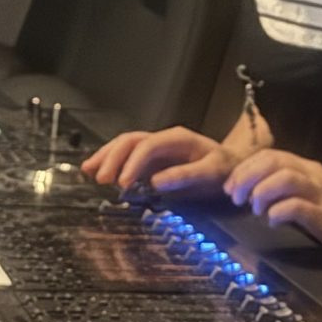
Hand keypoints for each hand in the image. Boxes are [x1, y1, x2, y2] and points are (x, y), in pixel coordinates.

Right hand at [82, 126, 233, 194]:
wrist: (233, 165)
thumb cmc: (224, 169)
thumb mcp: (212, 172)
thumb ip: (185, 176)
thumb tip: (155, 183)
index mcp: (177, 138)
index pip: (147, 145)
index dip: (132, 163)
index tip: (123, 183)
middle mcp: (163, 140)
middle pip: (130, 141)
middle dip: (112, 157)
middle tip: (100, 179)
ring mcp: (155, 148)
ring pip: (124, 145)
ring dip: (106, 157)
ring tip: (89, 171)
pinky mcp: (151, 160)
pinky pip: (127, 156)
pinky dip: (111, 163)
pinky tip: (97, 172)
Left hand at [220, 148, 321, 267]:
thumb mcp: (314, 196)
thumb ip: (290, 190)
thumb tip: (255, 192)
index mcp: (309, 169)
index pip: (270, 155)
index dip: (244, 168)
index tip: (231, 188)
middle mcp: (315, 176)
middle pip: (273, 161)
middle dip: (246, 177)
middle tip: (236, 198)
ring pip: (284, 177)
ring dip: (262, 191)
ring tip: (255, 209)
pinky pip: (297, 206)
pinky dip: (278, 211)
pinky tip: (273, 222)